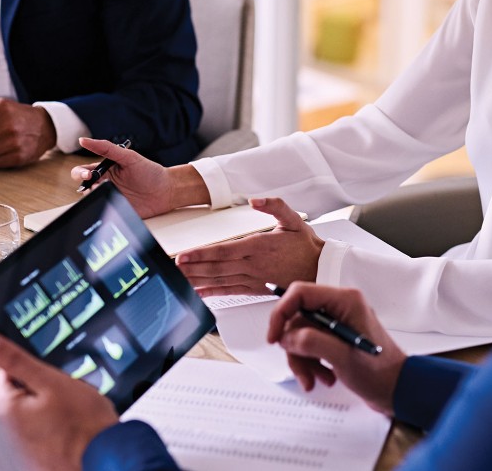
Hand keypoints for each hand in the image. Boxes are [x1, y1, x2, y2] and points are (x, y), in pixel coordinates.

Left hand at [0, 331, 118, 470]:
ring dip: (54, 406)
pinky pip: (47, 429)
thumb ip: (16, 360)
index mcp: (7, 408)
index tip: (51, 374)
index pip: (8, 372)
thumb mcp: (50, 381)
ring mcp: (27, 446)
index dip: (33, 368)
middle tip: (66, 393)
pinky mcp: (41, 455)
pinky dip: (60, 424)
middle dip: (46, 388)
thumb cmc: (83, 425)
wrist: (106, 457)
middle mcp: (11, 431)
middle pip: (24, 393)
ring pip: (38, 411)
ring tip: (73, 411)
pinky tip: (75, 426)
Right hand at [71, 137, 207, 218]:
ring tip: (105, 192)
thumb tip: (84, 141)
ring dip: (93, 196)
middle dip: (84, 186)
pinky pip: (103, 211)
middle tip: (93, 185)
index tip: (87, 174)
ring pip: (91, 200)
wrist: (167, 191)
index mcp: (106, 170)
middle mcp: (105, 184)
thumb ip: (107, 148)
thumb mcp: (128, 157)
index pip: (84, 171)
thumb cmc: (150, 172)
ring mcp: (110, 198)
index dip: (80, 173)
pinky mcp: (116, 210)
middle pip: (84, 186)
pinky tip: (111, 202)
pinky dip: (102, 208)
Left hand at [176, 197, 323, 296]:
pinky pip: (229, 292)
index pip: (223, 251)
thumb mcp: (293, 219)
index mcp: (259, 246)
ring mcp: (253, 279)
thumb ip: (274, 205)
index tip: (183, 256)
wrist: (321, 270)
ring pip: (219, 280)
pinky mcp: (255, 289)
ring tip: (178, 280)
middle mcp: (253, 265)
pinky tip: (198, 293)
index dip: (201, 254)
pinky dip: (212, 293)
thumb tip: (255, 199)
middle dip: (192, 268)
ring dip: (197, 280)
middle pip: (216, 267)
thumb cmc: (305, 245)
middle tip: (171, 269)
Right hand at [267, 282, 405, 414]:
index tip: (274, 338)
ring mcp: (338, 322)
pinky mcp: (336, 337)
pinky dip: (312, 363)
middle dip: (296, 349)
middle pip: (298, 319)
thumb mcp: (343, 357)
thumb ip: (312, 343)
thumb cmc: (379, 373)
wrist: (398, 390)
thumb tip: (286, 337)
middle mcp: (340, 306)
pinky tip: (324, 378)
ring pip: (302, 335)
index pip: (300, 293)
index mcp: (344, 301)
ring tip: (316, 380)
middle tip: (302, 372)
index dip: (281, 313)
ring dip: (304, 360)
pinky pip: (311, 344)